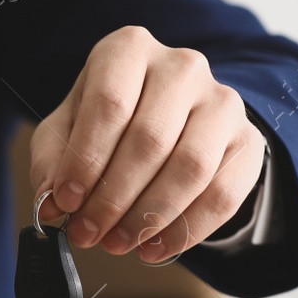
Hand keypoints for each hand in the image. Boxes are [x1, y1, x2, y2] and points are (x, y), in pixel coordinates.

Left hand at [32, 25, 266, 262]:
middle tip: (89, 234)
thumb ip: (52, 162)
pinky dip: (187, 230)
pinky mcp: (247, 140)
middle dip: (113, 198)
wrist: (174, 118)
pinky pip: (223, 193)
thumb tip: (49, 204)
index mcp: (130, 50)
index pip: (109, 104)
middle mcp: (182, 67)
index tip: (67, 203)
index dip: (86, 160)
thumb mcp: (68, 129)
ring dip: (150, 217)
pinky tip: (155, 248)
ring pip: (191, 168)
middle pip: (149, 140)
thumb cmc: (110, 121)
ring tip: (120, 243)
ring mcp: (221, 102)